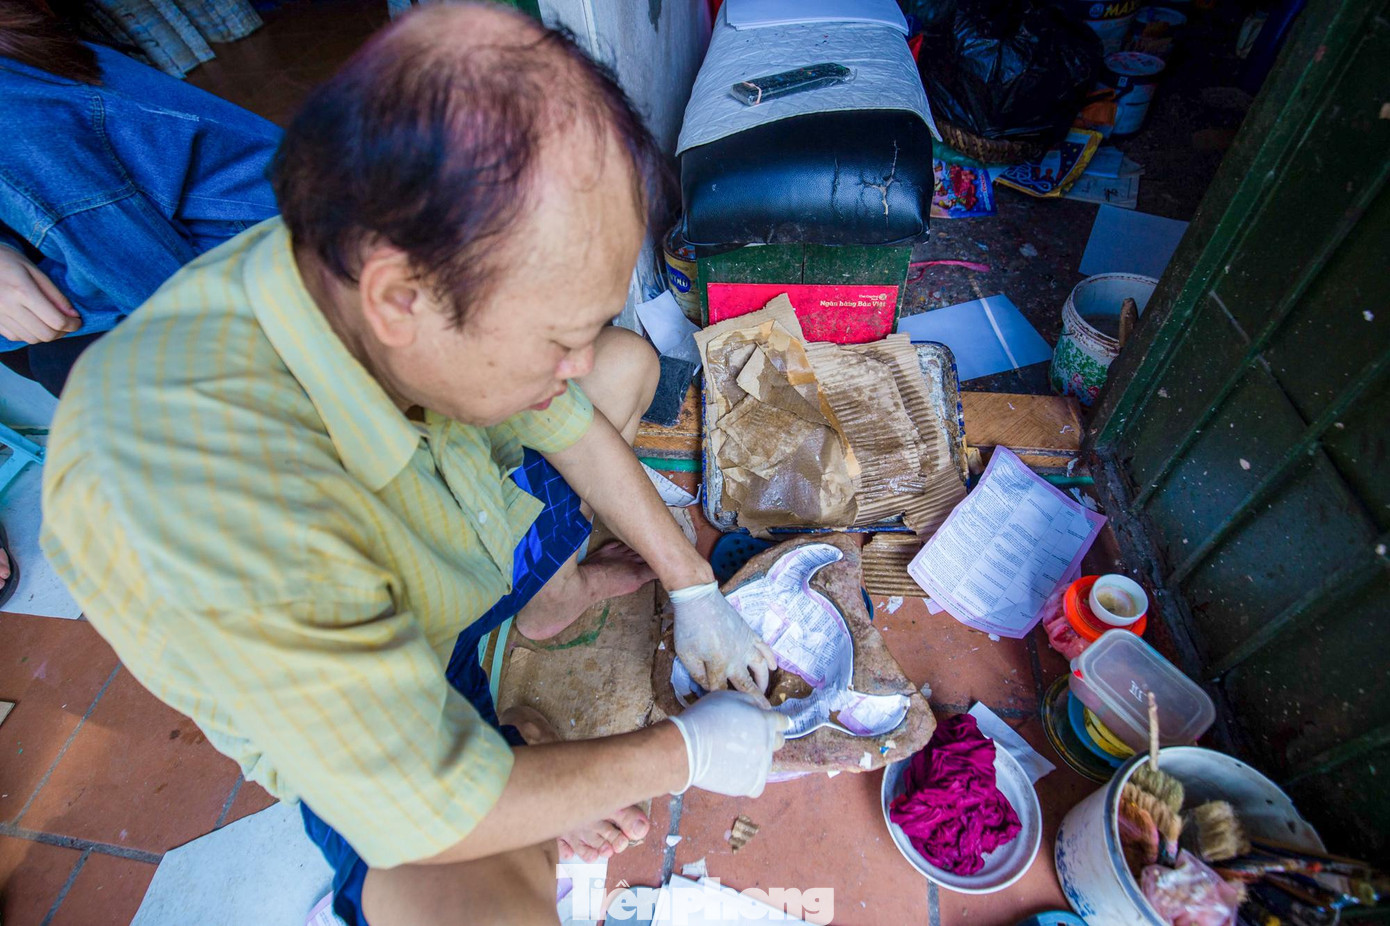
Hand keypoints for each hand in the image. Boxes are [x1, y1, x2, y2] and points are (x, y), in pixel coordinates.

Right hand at [0, 246, 79, 343]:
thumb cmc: (8, 261)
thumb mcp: (35, 271)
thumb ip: (55, 294)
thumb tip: (73, 315)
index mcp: (22, 292)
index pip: (56, 320)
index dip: (72, 325)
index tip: (77, 321)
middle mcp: (9, 307)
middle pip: (45, 334)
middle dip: (62, 332)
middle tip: (67, 323)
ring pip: (31, 339)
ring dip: (46, 334)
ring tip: (51, 322)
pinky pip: (16, 337)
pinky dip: (29, 334)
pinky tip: (33, 322)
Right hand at [668, 690, 789, 796]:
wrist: (687, 747)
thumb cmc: (704, 717)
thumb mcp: (728, 697)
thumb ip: (750, 702)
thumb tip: (759, 709)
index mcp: (766, 722)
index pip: (782, 722)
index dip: (773, 722)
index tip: (767, 725)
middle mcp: (768, 744)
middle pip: (778, 742)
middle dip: (767, 739)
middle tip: (748, 740)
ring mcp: (761, 766)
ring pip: (766, 763)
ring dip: (756, 759)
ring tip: (733, 757)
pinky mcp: (752, 785)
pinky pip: (756, 784)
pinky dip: (747, 780)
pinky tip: (733, 772)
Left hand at [670, 581, 775, 704]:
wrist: (699, 599)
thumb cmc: (689, 627)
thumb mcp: (686, 654)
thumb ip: (697, 674)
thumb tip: (708, 687)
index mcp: (719, 665)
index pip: (721, 690)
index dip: (719, 700)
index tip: (718, 707)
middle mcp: (736, 658)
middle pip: (747, 685)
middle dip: (754, 702)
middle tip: (763, 715)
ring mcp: (746, 645)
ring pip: (761, 668)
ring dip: (764, 682)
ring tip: (764, 693)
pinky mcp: (749, 634)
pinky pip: (765, 648)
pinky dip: (771, 658)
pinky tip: (774, 666)